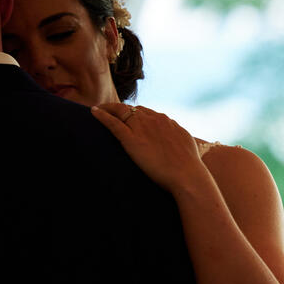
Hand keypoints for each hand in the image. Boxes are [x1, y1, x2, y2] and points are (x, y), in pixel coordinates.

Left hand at [91, 103, 206, 193]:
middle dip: (122, 109)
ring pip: (121, 111)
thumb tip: (176, 137)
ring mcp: (141, 128)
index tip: (129, 116)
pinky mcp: (131, 139)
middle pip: (134, 109)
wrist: (187, 175)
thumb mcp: (186, 143)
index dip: (136, 113)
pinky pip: (113, 123)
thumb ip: (177, 136)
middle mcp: (154, 119)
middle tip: (111, 111)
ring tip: (100, 109)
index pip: (147, 112)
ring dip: (109, 108)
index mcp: (166, 121)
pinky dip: (102, 115)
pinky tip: (94, 112)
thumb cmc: (189, 165)